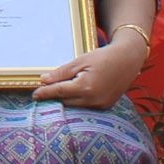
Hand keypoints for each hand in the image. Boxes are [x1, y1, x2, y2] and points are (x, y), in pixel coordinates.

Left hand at [31, 36, 147, 110]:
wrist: (128, 60)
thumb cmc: (104, 57)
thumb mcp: (80, 61)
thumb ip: (62, 72)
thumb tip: (44, 80)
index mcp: (85, 87)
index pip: (59, 92)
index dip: (45, 93)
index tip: (34, 94)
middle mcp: (93, 99)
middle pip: (66, 101)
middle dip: (55, 96)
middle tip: (44, 91)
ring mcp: (101, 105)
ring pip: (76, 106)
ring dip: (67, 100)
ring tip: (58, 91)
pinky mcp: (106, 106)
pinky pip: (86, 106)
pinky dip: (79, 101)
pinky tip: (75, 93)